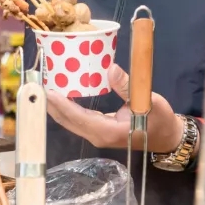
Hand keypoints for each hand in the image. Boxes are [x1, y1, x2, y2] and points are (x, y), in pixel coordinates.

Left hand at [44, 64, 183, 152]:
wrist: (167, 136)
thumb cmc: (159, 120)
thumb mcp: (147, 100)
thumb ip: (127, 86)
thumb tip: (111, 68)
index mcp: (107, 131)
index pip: (77, 117)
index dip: (61, 104)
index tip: (47, 90)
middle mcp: (97, 135)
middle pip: (67, 120)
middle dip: (51, 104)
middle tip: (37, 84)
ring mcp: (96, 134)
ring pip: (69, 121)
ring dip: (56, 106)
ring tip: (43, 87)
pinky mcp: (98, 130)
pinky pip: (76, 119)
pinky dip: (66, 108)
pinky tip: (59, 95)